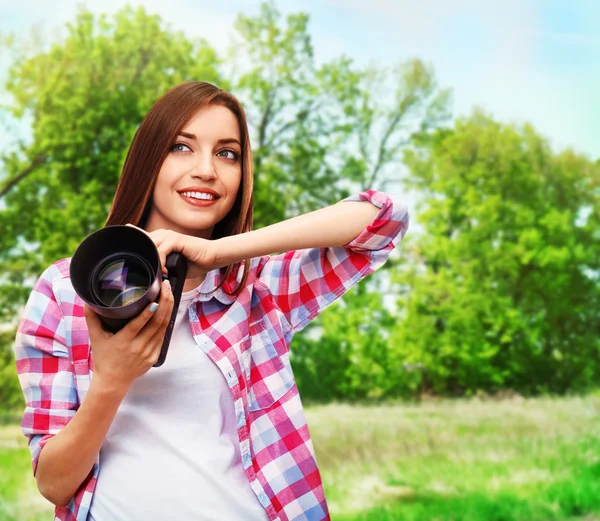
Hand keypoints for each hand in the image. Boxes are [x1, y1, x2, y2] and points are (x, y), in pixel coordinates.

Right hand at [84, 279, 174, 393]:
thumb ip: (92, 319)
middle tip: (167, 287)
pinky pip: (163, 336)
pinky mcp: (155, 356)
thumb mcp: (95, 338)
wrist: (113, 381)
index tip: (155, 299)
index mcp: (123, 341)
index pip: (138, 325)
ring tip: (170, 294)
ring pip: (162, 328)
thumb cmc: (104, 357)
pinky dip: (166, 322)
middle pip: (156, 323)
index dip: (147, 312)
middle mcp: (138, 347)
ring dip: (168, 310)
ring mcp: (148, 352)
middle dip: (164, 303)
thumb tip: (87, 301)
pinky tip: (168, 310)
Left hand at [125, 225, 220, 277]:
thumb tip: (152, 280)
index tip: (123, 256)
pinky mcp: (176, 239)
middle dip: (135, 255)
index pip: (141, 239)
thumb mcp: (174, 266)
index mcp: (161, 239)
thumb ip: (162, 268)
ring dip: (149, 262)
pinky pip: (160, 251)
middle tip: (132, 270)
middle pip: (140, 242)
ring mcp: (168, 235)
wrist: (213, 257)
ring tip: (153, 274)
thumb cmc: (196, 263)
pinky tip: (165, 271)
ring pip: (148, 247)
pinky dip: (160, 263)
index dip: (131, 245)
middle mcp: (162, 234)